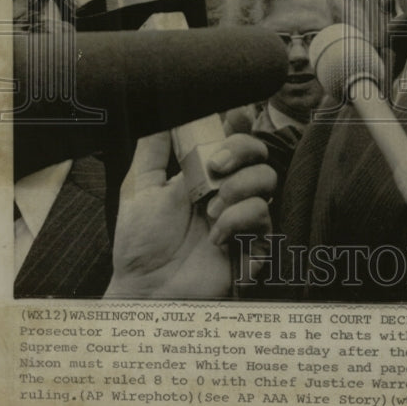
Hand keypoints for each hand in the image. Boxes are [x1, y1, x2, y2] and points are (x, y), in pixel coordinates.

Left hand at [104, 132, 274, 298]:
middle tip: (215, 167)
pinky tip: (216, 237)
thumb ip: (153, 151)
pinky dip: (238, 220)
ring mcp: (242, 217)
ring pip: (267, 180)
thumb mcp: (139, 188)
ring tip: (210, 211)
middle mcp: (228, 192)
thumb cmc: (139, 244)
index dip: (239, 124)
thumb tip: (161, 117)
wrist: (145, 289)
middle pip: (259, 153)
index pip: (233, 140)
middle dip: (241, 149)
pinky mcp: (253, 244)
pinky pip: (263, 216)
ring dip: (238, 188)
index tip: (232, 116)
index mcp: (204, 176)